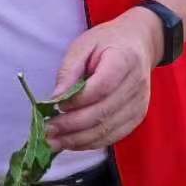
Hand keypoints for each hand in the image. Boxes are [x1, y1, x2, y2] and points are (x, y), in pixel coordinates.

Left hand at [45, 8, 163, 151]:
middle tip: (46, 131)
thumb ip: (69, 71)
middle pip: (103, 113)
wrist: (139, 45)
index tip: (56, 106)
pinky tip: (71, 142)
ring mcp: (139, 104)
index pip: (102, 87)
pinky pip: (112, 136)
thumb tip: (55, 99)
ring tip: (53, 142)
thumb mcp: (83, 45)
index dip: (78, 101)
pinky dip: (90, 143)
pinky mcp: (137, 117)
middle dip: (71, 126)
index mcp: (125, 60)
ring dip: (77, 140)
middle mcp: (136, 85)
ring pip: (106, 130)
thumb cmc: (108, 43)